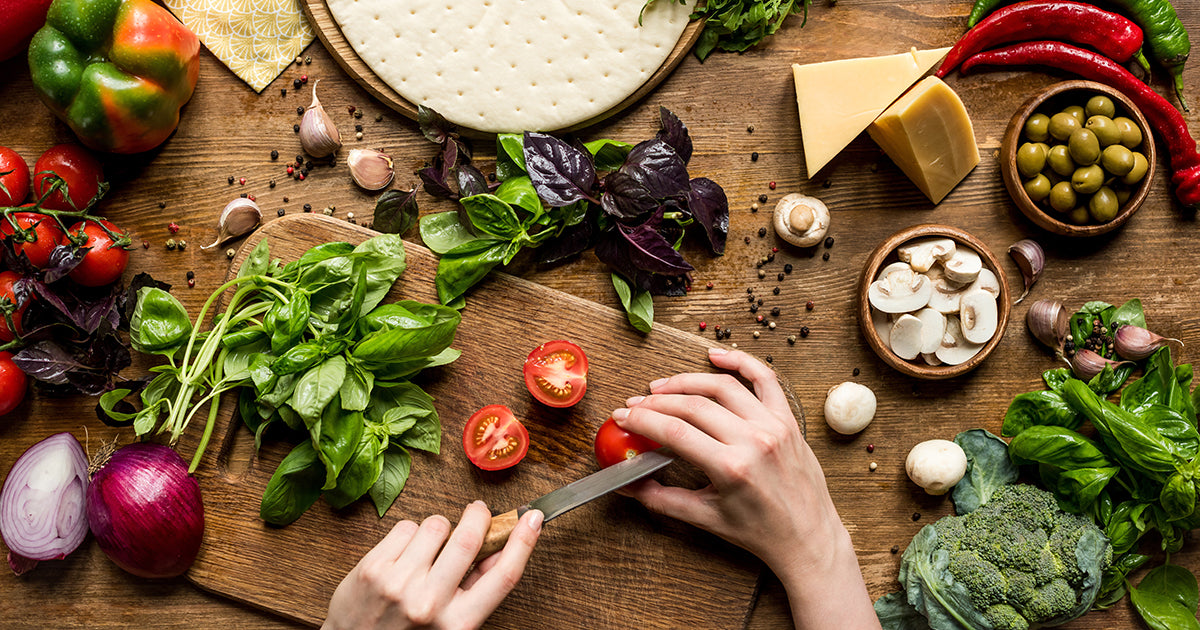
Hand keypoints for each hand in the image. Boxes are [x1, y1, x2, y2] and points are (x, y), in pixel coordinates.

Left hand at [322, 501, 542, 629]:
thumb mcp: (451, 626)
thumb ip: (477, 591)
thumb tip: (503, 549)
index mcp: (457, 623)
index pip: (503, 576)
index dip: (524, 542)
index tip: (533, 518)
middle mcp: (429, 604)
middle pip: (469, 539)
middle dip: (478, 516)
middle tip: (478, 512)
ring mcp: (399, 584)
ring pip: (436, 525)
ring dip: (439, 528)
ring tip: (430, 547)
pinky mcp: (373, 568)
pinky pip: (406, 527)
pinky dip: (410, 533)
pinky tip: (405, 553)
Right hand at [613, 348, 877, 628]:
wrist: (808, 538)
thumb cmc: (760, 532)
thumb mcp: (705, 519)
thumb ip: (661, 499)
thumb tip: (626, 486)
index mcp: (732, 468)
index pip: (675, 432)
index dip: (643, 420)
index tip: (622, 416)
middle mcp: (754, 441)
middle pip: (694, 406)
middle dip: (656, 402)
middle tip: (635, 403)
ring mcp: (773, 427)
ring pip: (723, 387)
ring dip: (687, 381)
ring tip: (662, 386)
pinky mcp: (788, 421)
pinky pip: (765, 380)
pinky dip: (741, 361)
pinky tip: (716, 355)